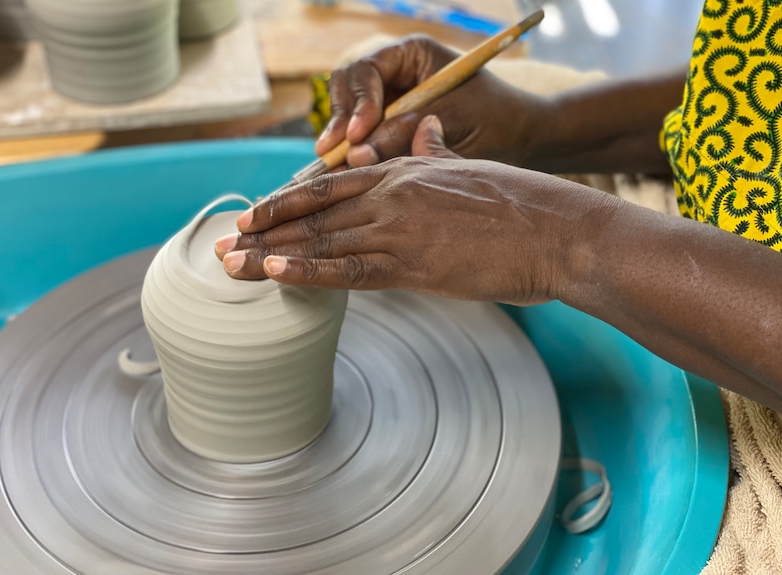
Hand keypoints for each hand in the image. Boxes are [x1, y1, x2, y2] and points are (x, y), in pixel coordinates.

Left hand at [216, 116, 618, 304]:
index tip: (255, 214)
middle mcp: (392, 195)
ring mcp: (399, 229)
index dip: (285, 200)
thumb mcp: (471, 168)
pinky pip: (348, 269)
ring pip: (319, 240)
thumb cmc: (522, 205)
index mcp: (403, 172)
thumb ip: (437, 152)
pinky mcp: (413, 265)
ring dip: (267, 254)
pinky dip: (306, 270)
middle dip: (262, 230)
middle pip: (312, 212)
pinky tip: (271, 271)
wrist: (559, 230)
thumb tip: (426, 131)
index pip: (329, 184)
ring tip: (228, 264)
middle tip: (222, 244)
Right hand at [316, 35, 547, 168]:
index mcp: (413, 54)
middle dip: (339, 119)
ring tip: (334, 166)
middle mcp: (395, 72)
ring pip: (346, 112)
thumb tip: (357, 155)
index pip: (368, 68)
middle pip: (347, 86)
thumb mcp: (453, 124)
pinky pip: (358, 137)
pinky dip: (352, 153)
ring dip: (339, 138)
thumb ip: (405, 136)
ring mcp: (388, 99)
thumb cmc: (497, 120)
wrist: (522, 139)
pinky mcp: (388, 127)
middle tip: (333, 153)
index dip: (358, 102)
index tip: (357, 134)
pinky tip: (346, 174)